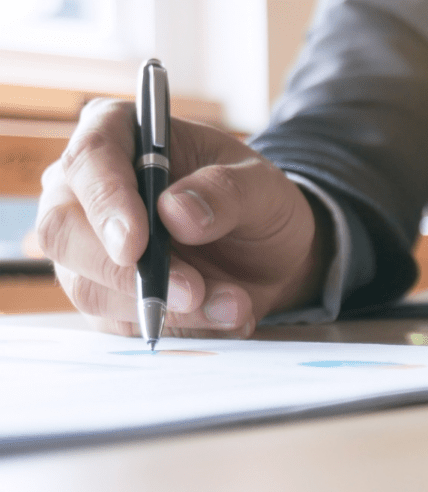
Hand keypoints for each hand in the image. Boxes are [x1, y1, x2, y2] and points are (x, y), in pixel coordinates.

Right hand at [36, 98, 328, 338]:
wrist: (270, 252)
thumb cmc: (255, 201)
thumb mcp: (262, 186)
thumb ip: (226, 192)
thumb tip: (175, 212)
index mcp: (119, 135)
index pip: (90, 159)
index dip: (106, 202)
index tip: (135, 244)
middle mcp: (85, 190)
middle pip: (64, 232)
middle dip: (126, 272)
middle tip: (192, 290)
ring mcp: (86, 247)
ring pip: (89, 288)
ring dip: (164, 307)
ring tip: (234, 304)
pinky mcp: (104, 296)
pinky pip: (120, 324)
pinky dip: (176, 328)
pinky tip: (225, 316)